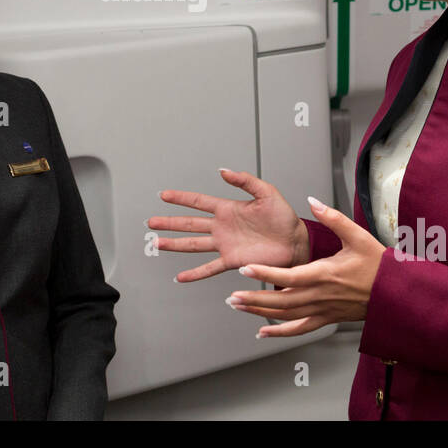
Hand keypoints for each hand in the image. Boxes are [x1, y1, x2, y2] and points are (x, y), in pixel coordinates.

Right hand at [150, 168, 308, 281]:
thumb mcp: (266, 192)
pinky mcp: (232, 261)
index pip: (199, 201)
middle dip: (170, 222)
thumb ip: (245, 180)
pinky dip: (195, 273)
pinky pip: (209, 268)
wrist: (296, 242)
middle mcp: (223, 227)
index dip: (181, 198)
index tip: (164, 195)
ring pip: (194, 244)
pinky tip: (181, 276)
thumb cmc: (284, 218)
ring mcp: (225, 245)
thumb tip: (224, 171)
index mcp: (229, 209)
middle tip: (152, 222)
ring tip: (158, 244)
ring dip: (175, 244)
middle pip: (190, 223)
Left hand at [226, 196, 386, 336]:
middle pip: (281, 300)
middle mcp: (321, 295)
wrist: (396, 293)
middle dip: (253, 298)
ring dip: (260, 312)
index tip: (245, 269)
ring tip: (238, 306)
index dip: (265, 274)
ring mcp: (323, 310)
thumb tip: (313, 202)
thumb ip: (333, 218)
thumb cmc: (378, 264)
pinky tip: (263, 332)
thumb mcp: (358, 235)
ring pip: (286, 316)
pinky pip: (300, 329)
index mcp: (325, 273)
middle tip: (231, 295)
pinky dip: (280, 332)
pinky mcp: (327, 318)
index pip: (288, 276)